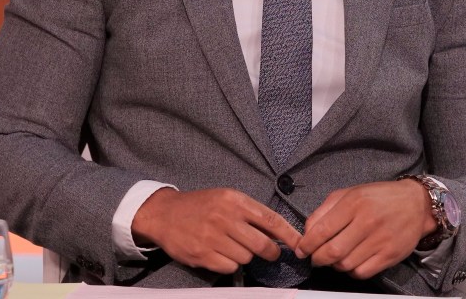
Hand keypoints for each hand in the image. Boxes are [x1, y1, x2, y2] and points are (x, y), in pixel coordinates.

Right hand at [131, 187, 300, 273]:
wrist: (165, 214)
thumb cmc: (200, 206)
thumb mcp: (226, 199)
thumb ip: (249, 212)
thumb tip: (276, 232)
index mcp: (235, 200)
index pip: (270, 218)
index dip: (289, 234)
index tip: (300, 244)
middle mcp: (225, 217)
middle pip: (262, 244)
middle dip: (270, 252)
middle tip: (269, 252)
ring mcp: (213, 237)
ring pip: (246, 257)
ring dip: (244, 256)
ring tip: (232, 246)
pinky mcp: (203, 254)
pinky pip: (230, 267)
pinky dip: (229, 264)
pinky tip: (220, 253)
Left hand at [296, 179, 436, 278]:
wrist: (415, 203)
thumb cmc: (378, 197)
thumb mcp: (349, 193)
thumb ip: (325, 210)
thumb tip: (307, 231)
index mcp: (354, 202)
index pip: (321, 230)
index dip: (307, 244)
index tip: (301, 250)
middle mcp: (366, 221)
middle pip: (332, 252)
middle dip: (317, 258)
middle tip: (315, 258)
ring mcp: (380, 240)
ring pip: (345, 264)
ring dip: (334, 265)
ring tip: (335, 257)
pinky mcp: (389, 255)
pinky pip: (361, 273)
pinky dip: (351, 271)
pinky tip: (351, 261)